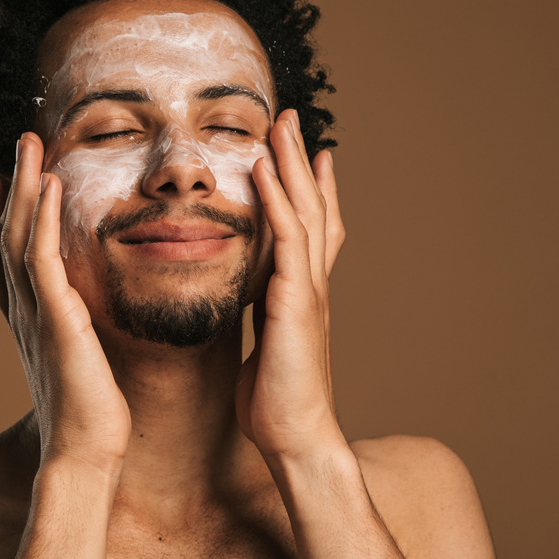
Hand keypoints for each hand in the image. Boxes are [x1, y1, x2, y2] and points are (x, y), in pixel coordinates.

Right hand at [0, 133, 130, 474]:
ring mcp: (33, 315)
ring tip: (30, 144)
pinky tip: (52, 186)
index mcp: (26, 323)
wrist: (87, 454)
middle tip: (19, 144)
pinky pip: (41, 258)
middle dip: (10, 187)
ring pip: (16, 237)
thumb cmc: (92, 417)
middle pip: (2, 236)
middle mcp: (21, 314)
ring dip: (24, 186)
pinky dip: (42, 219)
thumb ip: (78, 336)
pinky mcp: (56, 320)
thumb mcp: (81, 365)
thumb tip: (93, 325)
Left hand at [235, 109, 346, 462]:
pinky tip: (264, 168)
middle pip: (313, 208)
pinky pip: (287, 237)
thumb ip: (258, 319)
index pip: (309, 231)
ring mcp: (307, 289)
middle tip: (292, 120)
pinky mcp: (295, 300)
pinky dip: (276, 198)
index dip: (306, 191)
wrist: (294, 437)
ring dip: (291, 164)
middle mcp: (310, 284)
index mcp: (299, 295)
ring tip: (280, 125)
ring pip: (304, 211)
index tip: (300, 156)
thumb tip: (246, 306)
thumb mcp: (260, 347)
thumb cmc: (273, 402)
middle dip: (301, 162)